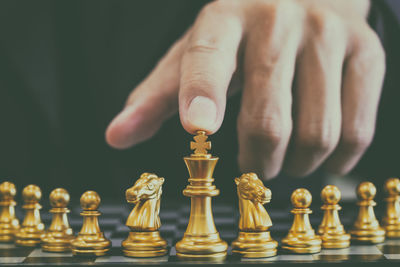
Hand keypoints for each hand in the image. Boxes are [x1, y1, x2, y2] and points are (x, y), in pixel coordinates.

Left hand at [106, 0, 384, 178]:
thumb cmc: (238, 37)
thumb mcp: (191, 56)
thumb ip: (156, 98)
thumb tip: (116, 137)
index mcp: (225, 19)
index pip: (208, 57)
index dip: (202, 94)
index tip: (196, 129)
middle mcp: (279, 20)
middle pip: (267, 118)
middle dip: (257, 161)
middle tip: (253, 169)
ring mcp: (329, 35)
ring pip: (317, 132)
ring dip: (294, 165)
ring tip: (282, 162)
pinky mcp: (367, 53)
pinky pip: (358, 129)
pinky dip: (337, 159)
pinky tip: (320, 155)